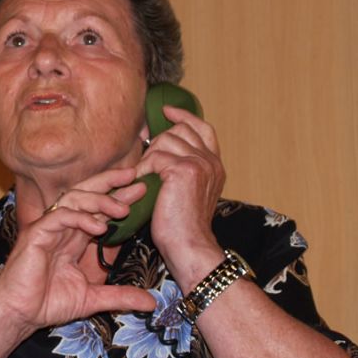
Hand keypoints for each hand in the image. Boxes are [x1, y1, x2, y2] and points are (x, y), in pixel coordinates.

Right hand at [0, 168, 155, 340]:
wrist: (19, 315)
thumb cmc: (47, 304)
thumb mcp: (93, 299)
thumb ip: (121, 296)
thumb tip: (151, 303)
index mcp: (73, 238)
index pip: (98, 209)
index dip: (118, 197)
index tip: (141, 190)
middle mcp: (61, 228)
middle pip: (86, 194)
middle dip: (111, 183)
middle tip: (136, 177)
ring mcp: (48, 229)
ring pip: (74, 199)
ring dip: (99, 200)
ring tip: (122, 208)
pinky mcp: (36, 234)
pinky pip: (60, 216)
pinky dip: (80, 217)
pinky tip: (98, 226)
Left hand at [137, 105, 225, 278]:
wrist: (189, 245)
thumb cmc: (182, 226)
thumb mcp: (189, 193)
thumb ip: (184, 169)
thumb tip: (161, 148)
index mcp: (215, 165)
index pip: (203, 128)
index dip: (184, 117)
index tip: (167, 112)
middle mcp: (211, 161)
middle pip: (179, 131)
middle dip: (157, 142)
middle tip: (146, 162)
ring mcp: (199, 163)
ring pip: (165, 141)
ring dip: (149, 158)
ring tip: (146, 178)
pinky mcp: (184, 170)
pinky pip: (155, 157)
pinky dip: (144, 169)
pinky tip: (142, 183)